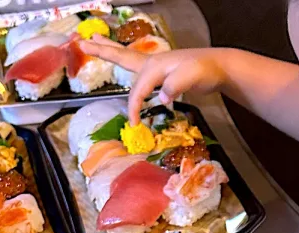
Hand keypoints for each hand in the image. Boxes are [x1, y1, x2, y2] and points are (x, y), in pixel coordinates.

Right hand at [78, 38, 228, 122]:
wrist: (217, 66)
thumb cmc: (204, 71)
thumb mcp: (192, 78)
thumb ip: (175, 85)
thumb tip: (161, 96)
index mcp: (155, 66)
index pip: (137, 90)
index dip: (133, 108)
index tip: (133, 125)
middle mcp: (150, 62)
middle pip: (121, 56)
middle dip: (102, 51)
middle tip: (82, 44)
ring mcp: (154, 64)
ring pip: (126, 57)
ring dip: (109, 50)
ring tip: (93, 41)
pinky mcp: (159, 70)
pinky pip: (136, 66)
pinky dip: (123, 59)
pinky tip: (119, 59)